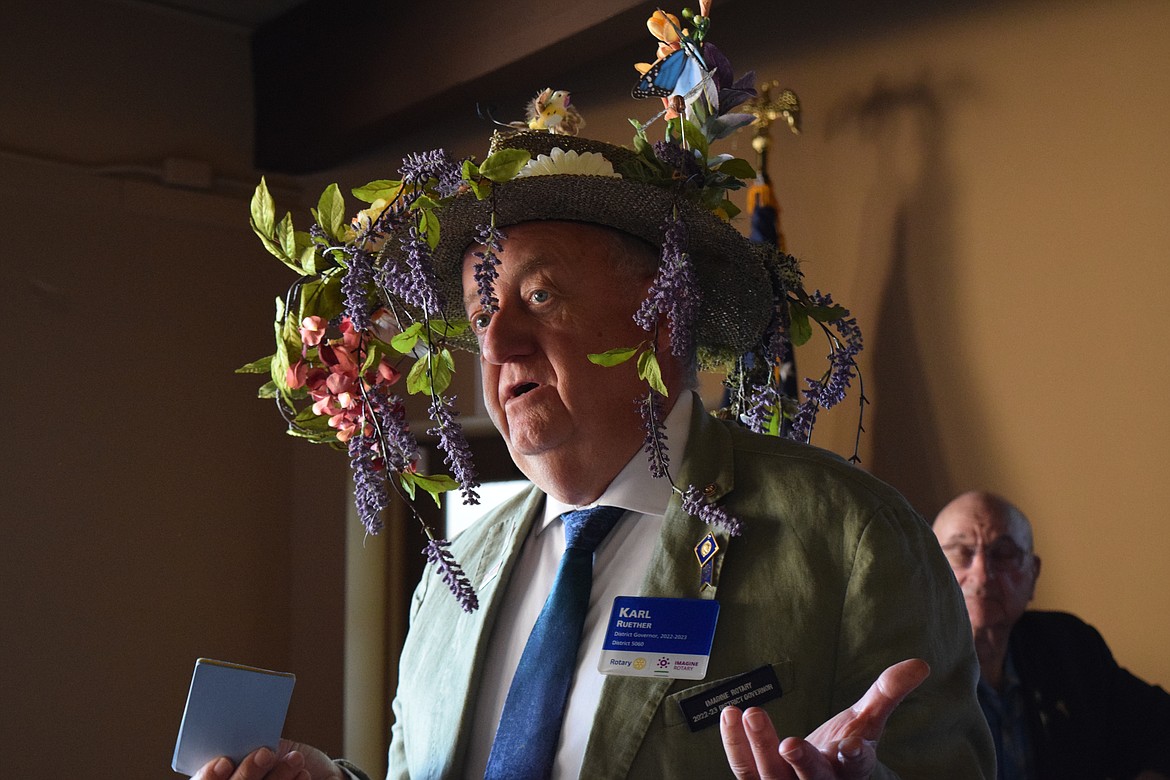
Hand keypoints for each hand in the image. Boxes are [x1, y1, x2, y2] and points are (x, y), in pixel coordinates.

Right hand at [193, 740, 344, 779]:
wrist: (312, 772)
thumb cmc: (283, 755)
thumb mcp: (266, 743)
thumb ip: (248, 743)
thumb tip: (243, 728)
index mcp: (220, 775)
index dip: (208, 775)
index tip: (223, 762)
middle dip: (247, 772)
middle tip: (265, 753)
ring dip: (277, 776)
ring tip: (295, 759)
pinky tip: (302, 773)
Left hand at [719, 659, 929, 779]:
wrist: (823, 777)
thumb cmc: (843, 748)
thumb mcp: (867, 722)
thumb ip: (887, 693)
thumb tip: (920, 664)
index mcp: (850, 772)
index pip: (857, 767)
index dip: (855, 756)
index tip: (849, 744)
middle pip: (811, 779)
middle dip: (801, 762)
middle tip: (788, 742)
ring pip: (770, 775)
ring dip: (759, 747)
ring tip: (750, 714)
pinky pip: (745, 769)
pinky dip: (735, 744)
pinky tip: (731, 715)